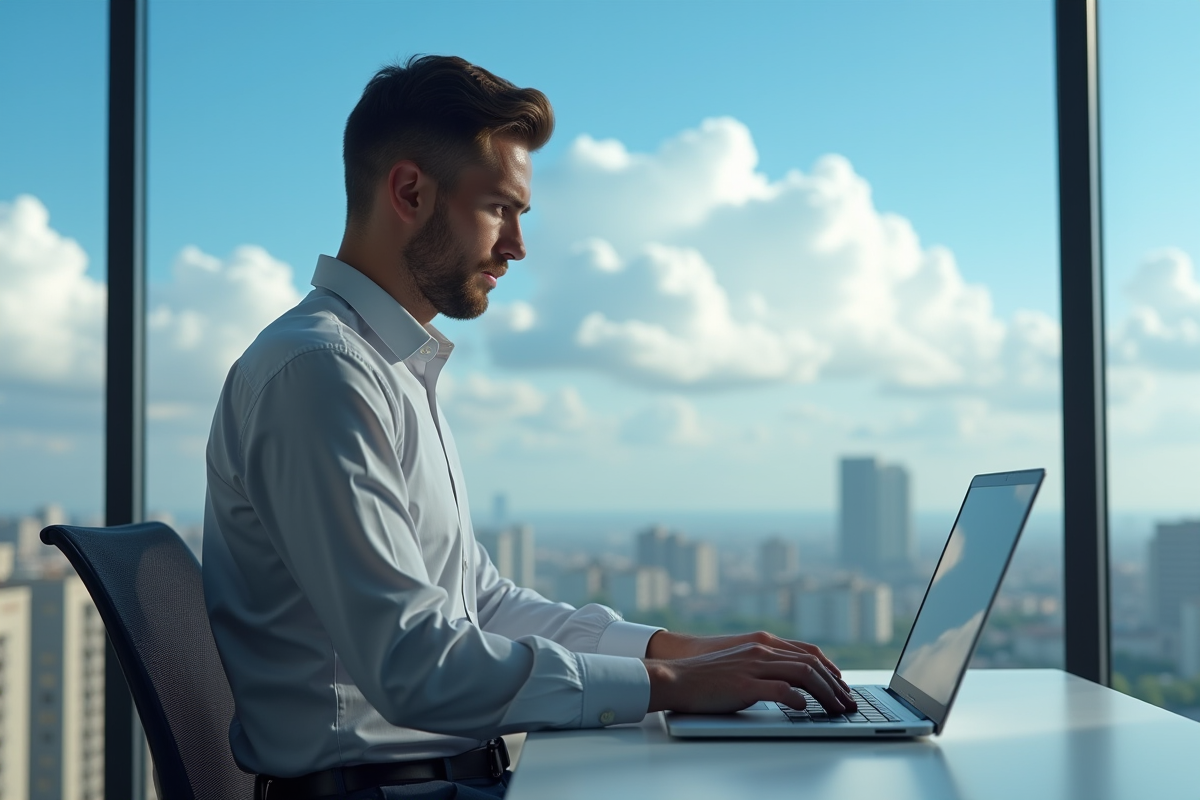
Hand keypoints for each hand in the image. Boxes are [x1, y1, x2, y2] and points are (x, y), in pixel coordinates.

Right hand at [642, 640, 856, 715]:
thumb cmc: (707, 676)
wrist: (677, 677)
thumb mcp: (742, 664)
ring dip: (825, 693)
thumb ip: (765, 667)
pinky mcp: (745, 684)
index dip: (831, 669)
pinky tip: (805, 709)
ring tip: (836, 709)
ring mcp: (754, 665)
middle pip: (812, 663)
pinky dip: (799, 700)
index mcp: (763, 644)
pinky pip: (781, 690)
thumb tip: (791, 684)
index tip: (843, 686)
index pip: (809, 652)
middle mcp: (762, 650)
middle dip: (835, 685)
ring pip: (803, 674)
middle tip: (848, 703)